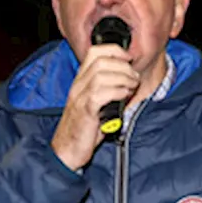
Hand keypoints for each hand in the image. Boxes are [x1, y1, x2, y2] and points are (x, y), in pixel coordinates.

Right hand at [51, 43, 138, 169]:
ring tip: (132, 88)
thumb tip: (129, 82)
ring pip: (102, 75)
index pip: (94, 52)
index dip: (114, 51)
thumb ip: (107, 90)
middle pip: (101, 61)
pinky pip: (102, 93)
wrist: (67, 151)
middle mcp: (78, 86)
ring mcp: (80, 97)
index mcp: (80, 81)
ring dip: (124, 79)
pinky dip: (118, 92)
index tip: (128, 59)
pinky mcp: (85, 111)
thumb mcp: (94, 105)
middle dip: (123, 66)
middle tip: (134, 78)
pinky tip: (125, 97)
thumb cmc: (83, 130)